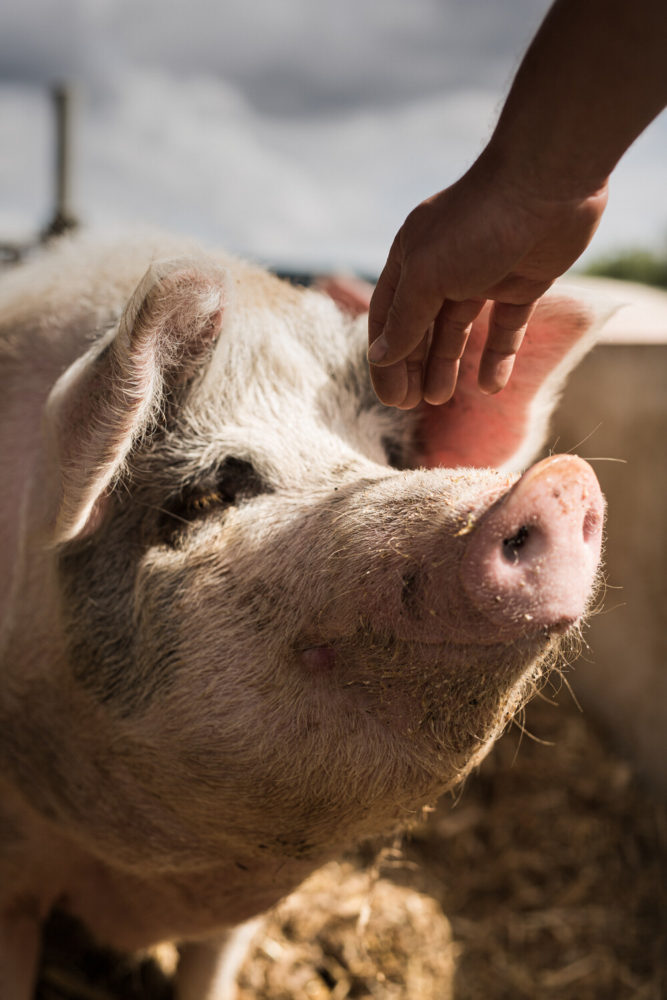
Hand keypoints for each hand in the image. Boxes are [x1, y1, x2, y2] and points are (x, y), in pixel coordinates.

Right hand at [368, 155, 607, 407]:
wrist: (549, 184)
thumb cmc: (479, 223)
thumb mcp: (428, 275)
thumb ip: (404, 320)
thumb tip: (379, 357)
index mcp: (411, 260)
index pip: (388, 319)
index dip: (386, 360)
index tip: (392, 399)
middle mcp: (443, 267)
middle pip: (420, 328)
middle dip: (413, 367)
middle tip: (414, 406)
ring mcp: (483, 275)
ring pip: (457, 331)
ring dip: (447, 365)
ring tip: (441, 399)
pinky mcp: (522, 281)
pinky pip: (505, 327)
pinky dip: (497, 357)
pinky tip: (491, 386)